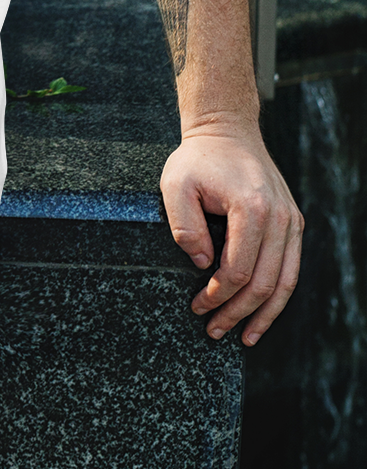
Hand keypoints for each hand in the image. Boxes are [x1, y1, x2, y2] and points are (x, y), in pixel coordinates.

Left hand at [160, 124, 302, 344]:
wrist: (229, 130)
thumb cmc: (198, 159)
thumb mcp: (175, 185)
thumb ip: (185, 226)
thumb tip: (203, 265)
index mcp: (252, 208)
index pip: (238, 270)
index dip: (217, 296)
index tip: (196, 307)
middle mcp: (280, 218)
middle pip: (264, 283)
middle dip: (238, 313)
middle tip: (214, 330)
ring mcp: (292, 221)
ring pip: (285, 282)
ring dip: (265, 314)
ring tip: (245, 337)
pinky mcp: (293, 224)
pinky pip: (290, 269)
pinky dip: (278, 295)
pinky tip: (262, 314)